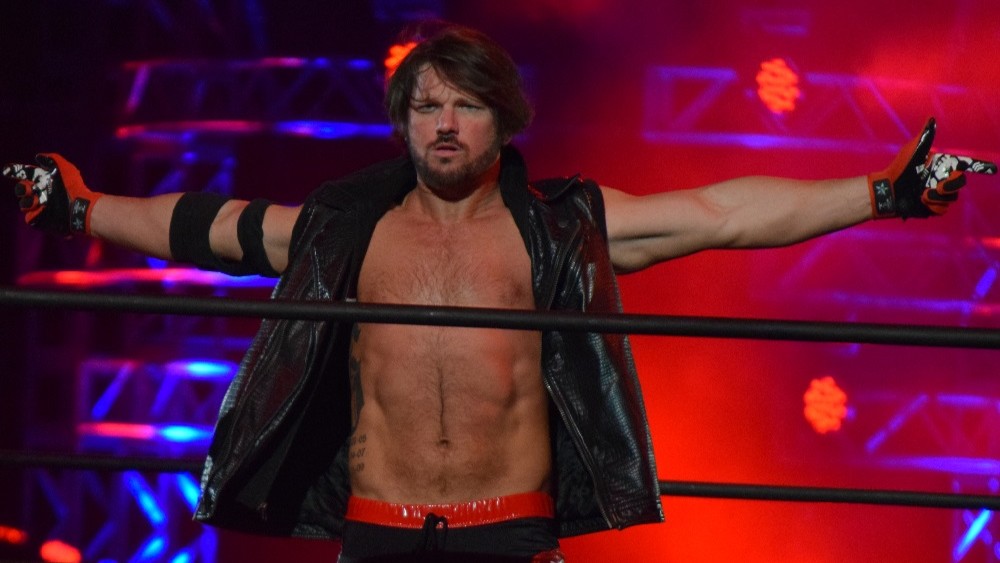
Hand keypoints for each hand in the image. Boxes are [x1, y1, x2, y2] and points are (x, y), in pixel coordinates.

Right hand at [2, 153, 102, 235]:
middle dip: (22, 188)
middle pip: (21, 189)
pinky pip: (29, 217)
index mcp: (45, 181)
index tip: (6, 171)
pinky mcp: (41, 220)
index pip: (26, 174)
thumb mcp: (65, 169)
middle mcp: (42, 193)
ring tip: (40, 201)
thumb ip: (52, 159)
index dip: (15, 171)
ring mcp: (41, 207)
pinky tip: (42, 210)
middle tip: (30, 189)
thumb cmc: (73, 187)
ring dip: (29, 201)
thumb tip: (38, 156)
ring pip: (23, 204)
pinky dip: (33, 213)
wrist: (78, 207)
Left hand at [868, 118, 996, 217]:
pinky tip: (921, 200)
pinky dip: (932, 204)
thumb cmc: (899, 168)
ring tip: (922, 193)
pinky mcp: (934, 207)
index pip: (965, 165)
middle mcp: (942, 179)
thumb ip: (925, 137)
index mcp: (941, 165)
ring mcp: (939, 194)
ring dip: (937, 196)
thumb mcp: (913, 151)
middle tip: (937, 185)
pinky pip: (943, 208)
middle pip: (960, 183)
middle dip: (951, 185)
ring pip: (952, 197)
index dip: (980, 166)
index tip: (993, 169)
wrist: (888, 191)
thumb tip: (931, 119)